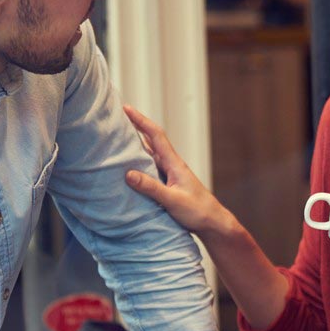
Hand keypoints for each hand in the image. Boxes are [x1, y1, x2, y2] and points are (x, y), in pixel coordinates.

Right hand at [123, 105, 236, 236]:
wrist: (213, 222)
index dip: (140, 121)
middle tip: (117, 118)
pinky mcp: (169, 183)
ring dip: (135, 145)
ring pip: (150, 154)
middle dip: (135, 127)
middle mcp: (172, 164)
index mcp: (174, 163)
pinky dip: (139, 162)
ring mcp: (170, 173)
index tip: (126, 108)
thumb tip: (128, 173)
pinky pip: (150, 168)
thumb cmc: (197, 210)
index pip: (156, 135)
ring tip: (117, 138)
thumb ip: (151, 187)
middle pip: (151, 141)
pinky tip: (129, 165)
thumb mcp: (173, 200)